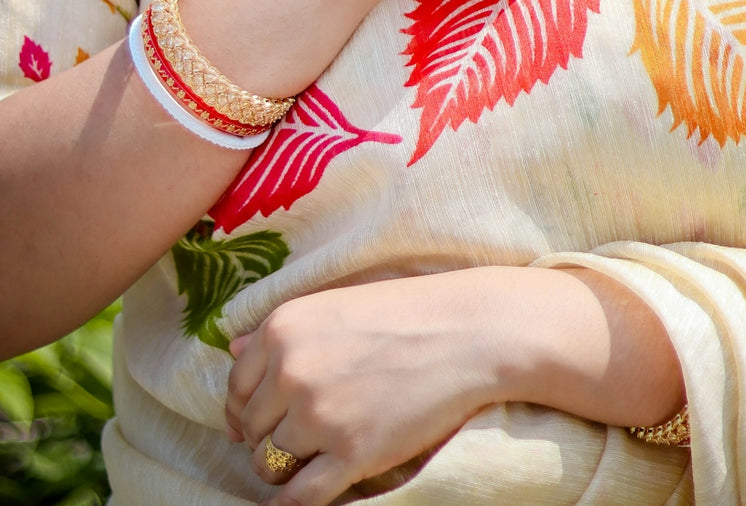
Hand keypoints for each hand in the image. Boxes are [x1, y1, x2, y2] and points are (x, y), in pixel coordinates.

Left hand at [224, 273, 503, 504]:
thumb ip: (280, 331)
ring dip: (284, 468)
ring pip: (269, 465)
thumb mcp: (334, 306)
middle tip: (298, 436)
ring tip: (313, 457)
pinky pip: (299, 498)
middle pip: (250, 429)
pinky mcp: (351, 454)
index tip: (263, 418)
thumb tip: (230, 352)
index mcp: (283, 328)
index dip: (247, 408)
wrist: (469, 332)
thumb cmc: (405, 313)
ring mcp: (320, 415)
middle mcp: (291, 370)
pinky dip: (292, 504)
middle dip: (267, 438)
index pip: (235, 388)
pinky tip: (299, 498)